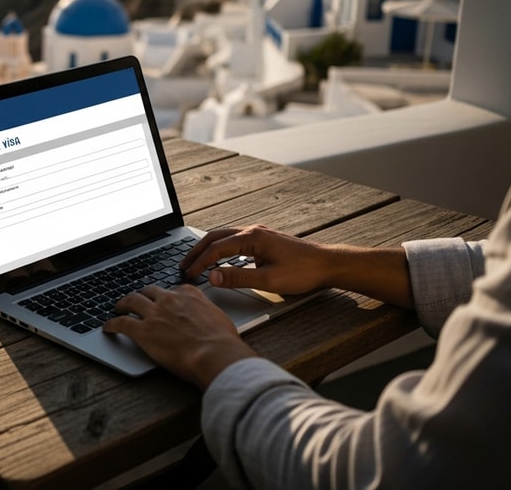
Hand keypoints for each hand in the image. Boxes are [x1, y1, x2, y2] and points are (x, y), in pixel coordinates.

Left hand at [103, 285, 256, 388]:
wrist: (215, 353)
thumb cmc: (223, 342)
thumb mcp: (220, 319)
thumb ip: (208, 315)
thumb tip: (209, 322)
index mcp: (189, 294)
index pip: (173, 289)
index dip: (165, 296)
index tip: (162, 300)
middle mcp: (170, 299)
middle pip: (149, 291)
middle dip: (141, 295)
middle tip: (136, 301)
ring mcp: (155, 313)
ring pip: (131, 301)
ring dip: (122, 304)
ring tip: (118, 308)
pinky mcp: (143, 331)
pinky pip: (121, 323)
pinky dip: (112, 324)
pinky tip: (108, 327)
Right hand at [181, 224, 414, 308]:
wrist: (328, 264)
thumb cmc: (303, 272)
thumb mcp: (269, 280)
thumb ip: (238, 278)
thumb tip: (213, 277)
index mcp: (252, 238)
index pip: (216, 249)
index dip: (199, 262)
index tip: (188, 274)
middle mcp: (253, 231)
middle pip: (215, 237)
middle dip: (197, 252)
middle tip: (182, 266)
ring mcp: (259, 234)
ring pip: (224, 237)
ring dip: (207, 249)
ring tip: (194, 263)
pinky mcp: (264, 240)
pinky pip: (234, 241)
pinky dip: (220, 249)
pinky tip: (218, 260)